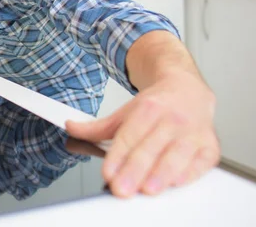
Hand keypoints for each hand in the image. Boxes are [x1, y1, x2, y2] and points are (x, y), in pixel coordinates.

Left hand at [65, 70, 219, 197]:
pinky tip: (175, 182)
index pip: (130, 135)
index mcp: (148, 108)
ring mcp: (193, 132)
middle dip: (135, 170)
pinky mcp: (209, 146)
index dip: (118, 156)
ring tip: (148, 189)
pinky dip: (189, 173)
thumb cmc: (156, 106)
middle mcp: (172, 119)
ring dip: (162, 173)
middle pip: (151, 147)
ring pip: (177, 155)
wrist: (187, 90)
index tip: (108, 173)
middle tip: (122, 188)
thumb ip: (97, 127)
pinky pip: (201, 162)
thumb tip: (71, 127)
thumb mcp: (125, 112)